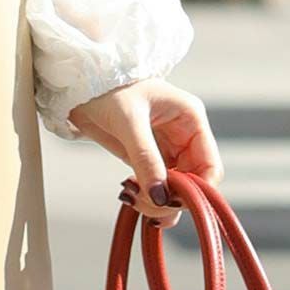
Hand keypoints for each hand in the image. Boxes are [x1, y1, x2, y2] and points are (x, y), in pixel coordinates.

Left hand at [66, 78, 222, 228]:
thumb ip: (146, 158)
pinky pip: (158, 186)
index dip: (198, 190)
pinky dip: (148, 197)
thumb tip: (160, 197)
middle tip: (146, 204)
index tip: (172, 202)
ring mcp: (166, 147)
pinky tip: (132, 195)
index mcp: (190, 118)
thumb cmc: (107, 87)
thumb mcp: (128, 121)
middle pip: (194, 182)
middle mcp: (183, 134)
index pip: (210, 166)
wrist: (79, 85)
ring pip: (176, 188)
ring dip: (159, 202)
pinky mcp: (148, 157)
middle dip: (173, 199)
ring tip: (135, 199)